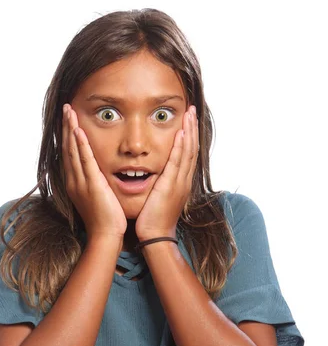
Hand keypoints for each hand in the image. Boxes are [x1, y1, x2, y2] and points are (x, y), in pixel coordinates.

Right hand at [62, 104, 126, 240]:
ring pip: (73, 150)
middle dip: (66, 127)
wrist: (105, 236)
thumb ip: (97, 184)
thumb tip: (99, 176)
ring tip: (69, 111)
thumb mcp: (99, 198)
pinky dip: (81, 144)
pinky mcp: (91, 185)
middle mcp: (74, 181)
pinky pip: (85, 160)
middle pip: (68, 148)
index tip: (67, 120)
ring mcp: (81, 182)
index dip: (68, 136)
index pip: (70, 154)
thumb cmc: (106, 221)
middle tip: (65, 108)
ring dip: (71, 129)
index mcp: (76, 183)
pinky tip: (79, 130)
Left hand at [135, 105, 198, 240]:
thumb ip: (160, 184)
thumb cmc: (154, 220)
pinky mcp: (171, 186)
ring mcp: (179, 183)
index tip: (187, 120)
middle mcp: (184, 180)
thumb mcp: (159, 197)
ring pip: (187, 152)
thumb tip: (156, 175)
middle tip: (191, 110)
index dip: (189, 136)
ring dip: (188, 131)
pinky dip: (180, 147)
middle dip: (192, 128)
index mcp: (181, 182)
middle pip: (191, 149)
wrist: (155, 236)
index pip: (187, 154)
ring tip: (189, 114)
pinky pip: (177, 162)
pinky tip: (181, 133)